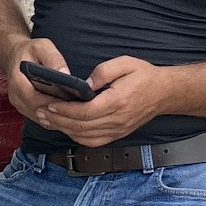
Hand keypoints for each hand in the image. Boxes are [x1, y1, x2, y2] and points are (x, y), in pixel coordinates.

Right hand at [4, 37, 74, 125]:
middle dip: (58, 111)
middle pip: (39, 111)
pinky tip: (67, 114)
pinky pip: (41, 119)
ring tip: (75, 112)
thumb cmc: (30, 51)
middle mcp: (16, 96)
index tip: (70, 102)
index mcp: (17, 81)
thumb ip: (53, 58)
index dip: (53, 103)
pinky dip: (54, 118)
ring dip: (57, 117)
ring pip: (40, 118)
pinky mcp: (26, 109)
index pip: (34, 99)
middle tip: (78, 109)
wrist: (17, 57)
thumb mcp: (42, 47)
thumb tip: (65, 73)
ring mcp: (20, 105)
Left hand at [37, 56, 173, 146]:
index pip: (85, 112)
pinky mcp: (118, 134)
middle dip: (58, 120)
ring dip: (64, 130)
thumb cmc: (145, 76)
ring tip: (49, 121)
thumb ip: (102, 72)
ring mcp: (118, 130)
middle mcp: (117, 120)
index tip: (50, 104)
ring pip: (85, 137)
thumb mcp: (125, 63)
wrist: (165, 92)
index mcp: (118, 101)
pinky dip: (77, 137)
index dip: (64, 110)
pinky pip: (94, 141)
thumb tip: (83, 84)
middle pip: (81, 127)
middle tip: (41, 113)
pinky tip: (67, 129)